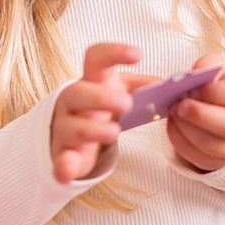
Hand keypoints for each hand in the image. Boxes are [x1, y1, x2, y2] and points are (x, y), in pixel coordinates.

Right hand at [50, 43, 161, 183]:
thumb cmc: (99, 105)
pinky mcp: (62, 154)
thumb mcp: (119, 90)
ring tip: (115, 132)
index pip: (95, 58)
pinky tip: (67, 171)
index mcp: (91, 80)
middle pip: (77, 92)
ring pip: (70, 127)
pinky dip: (63, 166)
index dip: (114, 53)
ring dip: (91, 129)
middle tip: (127, 103)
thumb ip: (142, 86)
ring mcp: (64, 127)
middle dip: (100, 97)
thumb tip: (164, 85)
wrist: (69, 132)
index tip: (137, 55)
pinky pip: (60, 160)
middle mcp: (73, 101)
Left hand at [167, 53, 224, 171]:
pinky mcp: (221, 161)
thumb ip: (205, 67)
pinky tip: (174, 126)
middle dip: (200, 116)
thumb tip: (186, 79)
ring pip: (214, 147)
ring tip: (173, 114)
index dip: (213, 92)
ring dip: (187, 130)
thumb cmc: (220, 84)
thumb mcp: (216, 67)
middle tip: (178, 105)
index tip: (191, 89)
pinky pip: (201, 158)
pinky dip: (182, 142)